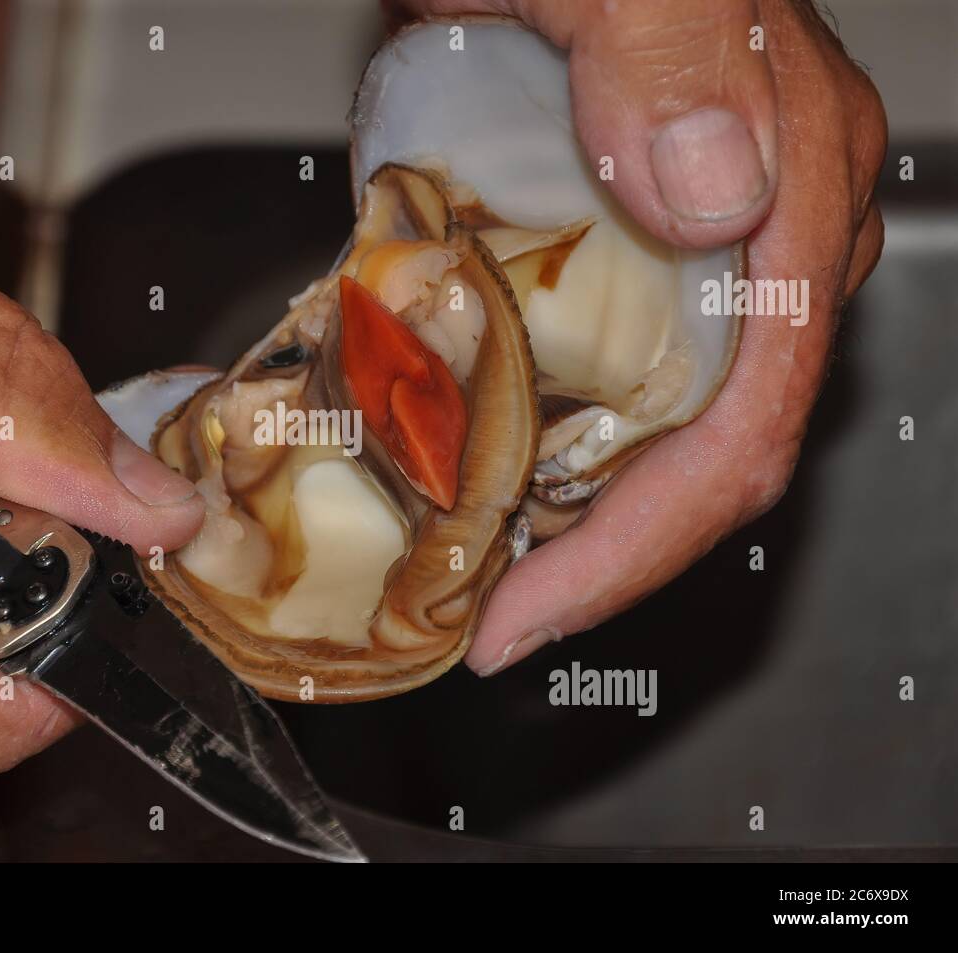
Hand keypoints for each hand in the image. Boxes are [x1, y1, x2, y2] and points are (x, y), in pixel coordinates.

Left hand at [393, 0, 886, 672]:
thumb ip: (666, 51)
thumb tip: (712, 191)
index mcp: (788, 180)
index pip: (743, 427)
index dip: (635, 551)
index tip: (522, 619)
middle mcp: (761, 228)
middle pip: (704, 456)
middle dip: (595, 560)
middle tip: (480, 617)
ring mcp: (701, 239)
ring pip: (658, 428)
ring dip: (568, 515)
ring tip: (470, 571)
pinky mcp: (636, 238)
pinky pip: (615, 371)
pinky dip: (550, 439)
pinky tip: (482, 469)